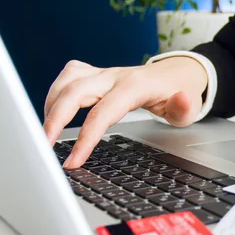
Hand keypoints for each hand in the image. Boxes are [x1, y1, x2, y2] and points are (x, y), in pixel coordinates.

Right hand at [44, 57, 207, 168]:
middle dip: (55, 120)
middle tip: (45, 149)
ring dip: (51, 106)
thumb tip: (182, 99)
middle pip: (75, 92)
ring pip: (67, 82)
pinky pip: (69, 77)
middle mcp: (115, 77)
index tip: (73, 161)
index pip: (103, 113)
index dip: (85, 138)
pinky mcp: (97, 73)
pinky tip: (54, 112)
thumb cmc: (180, 93)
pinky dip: (56, 93)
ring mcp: (104, 73)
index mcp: (135, 87)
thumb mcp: (189, 107)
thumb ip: (184, 107)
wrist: (178, 74)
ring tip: (46, 135)